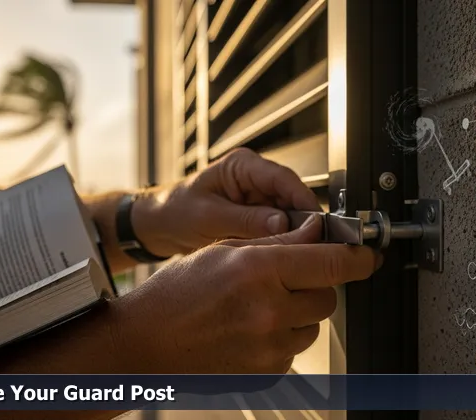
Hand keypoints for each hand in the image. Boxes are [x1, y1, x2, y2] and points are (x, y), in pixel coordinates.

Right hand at [112, 214, 380, 373]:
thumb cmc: (175, 295)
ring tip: (258, 306)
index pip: (333, 263)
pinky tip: (250, 328)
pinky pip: (295, 349)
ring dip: (298, 312)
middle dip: (315, 283)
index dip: (359, 257)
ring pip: (314, 324)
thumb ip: (278, 242)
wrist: (146, 345)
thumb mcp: (224, 250)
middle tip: (285, 278)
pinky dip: (283, 336)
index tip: (369, 255)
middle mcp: (269, 311)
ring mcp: (270, 347)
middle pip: (328, 296)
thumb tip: (317, 231)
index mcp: (258, 271)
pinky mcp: (268, 372)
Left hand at [132, 148, 320, 255]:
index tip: (317, 222)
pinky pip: (278, 226)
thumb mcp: (209, 217)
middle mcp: (254, 177)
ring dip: (293, 232)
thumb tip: (283, 224)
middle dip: (302, 220)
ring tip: (299, 251)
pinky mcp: (257, 215)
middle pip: (292, 196)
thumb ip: (246, 219)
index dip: (303, 200)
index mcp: (242, 165)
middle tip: (312, 244)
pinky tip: (285, 253)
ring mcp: (257, 196)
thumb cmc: (175, 212)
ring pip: (289, 213)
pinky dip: (282, 239)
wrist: (158, 226)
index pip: (283, 179)